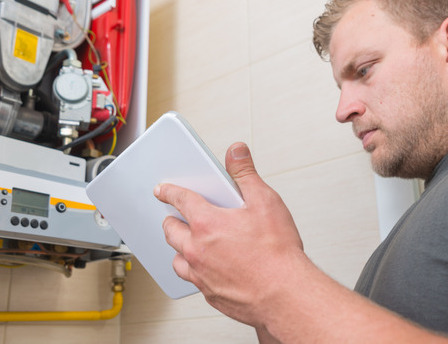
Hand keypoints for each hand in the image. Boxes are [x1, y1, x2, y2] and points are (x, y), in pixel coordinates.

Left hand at [154, 142, 304, 326]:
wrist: (285, 295)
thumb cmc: (277, 253)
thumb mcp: (265, 202)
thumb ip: (246, 173)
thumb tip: (236, 151)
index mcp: (207, 223)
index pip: (180, 200)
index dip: (169, 191)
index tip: (162, 190)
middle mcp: (197, 249)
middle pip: (171, 231)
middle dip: (171, 220)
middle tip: (175, 216)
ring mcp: (201, 274)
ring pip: (177, 258)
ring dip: (180, 248)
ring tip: (190, 243)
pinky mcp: (209, 293)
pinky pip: (192, 279)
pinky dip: (195, 271)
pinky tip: (207, 268)